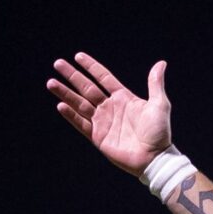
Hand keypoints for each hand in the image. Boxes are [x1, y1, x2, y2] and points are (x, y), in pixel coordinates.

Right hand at [48, 53, 172, 175]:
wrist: (155, 157)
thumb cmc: (159, 132)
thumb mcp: (160, 104)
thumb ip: (155, 84)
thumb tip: (161, 63)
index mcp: (123, 97)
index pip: (103, 78)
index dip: (91, 67)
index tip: (78, 56)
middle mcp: (110, 107)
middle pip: (87, 88)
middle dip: (72, 76)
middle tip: (58, 63)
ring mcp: (102, 122)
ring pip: (79, 104)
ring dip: (65, 93)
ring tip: (51, 82)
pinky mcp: (97, 137)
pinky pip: (81, 124)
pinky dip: (71, 115)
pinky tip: (61, 105)